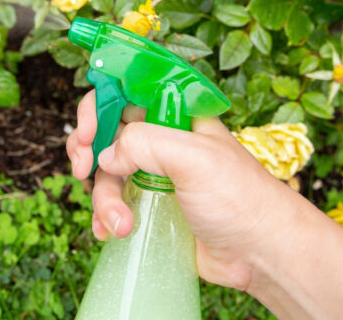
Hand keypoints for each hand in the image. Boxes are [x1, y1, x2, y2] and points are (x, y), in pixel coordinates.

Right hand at [65, 89, 299, 289]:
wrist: (260, 252)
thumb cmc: (241, 197)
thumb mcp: (194, 159)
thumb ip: (146, 143)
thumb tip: (107, 155)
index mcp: (176, 114)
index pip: (127, 91)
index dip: (100, 105)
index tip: (87, 131)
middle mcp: (163, 138)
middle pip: (107, 130)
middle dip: (87, 150)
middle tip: (82, 169)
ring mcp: (155, 173)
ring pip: (106, 172)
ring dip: (103, 197)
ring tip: (120, 223)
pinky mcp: (151, 204)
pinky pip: (113, 201)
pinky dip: (104, 216)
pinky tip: (109, 232)